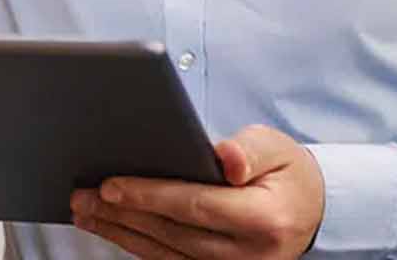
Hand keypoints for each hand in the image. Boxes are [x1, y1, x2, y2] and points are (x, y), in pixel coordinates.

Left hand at [70, 125, 325, 258]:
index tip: (111, 186)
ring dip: (121, 233)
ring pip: (165, 253)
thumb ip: (249, 150)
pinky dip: (138, 246)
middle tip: (82, 196)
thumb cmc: (287, 173)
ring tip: (86, 212)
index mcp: (264, 218)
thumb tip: (225, 157)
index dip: (150, 196)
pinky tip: (113, 229)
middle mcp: (248, 255)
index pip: (196, 206)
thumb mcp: (277, 147)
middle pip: (172, 233)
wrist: (313, 212)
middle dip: (122, 214)